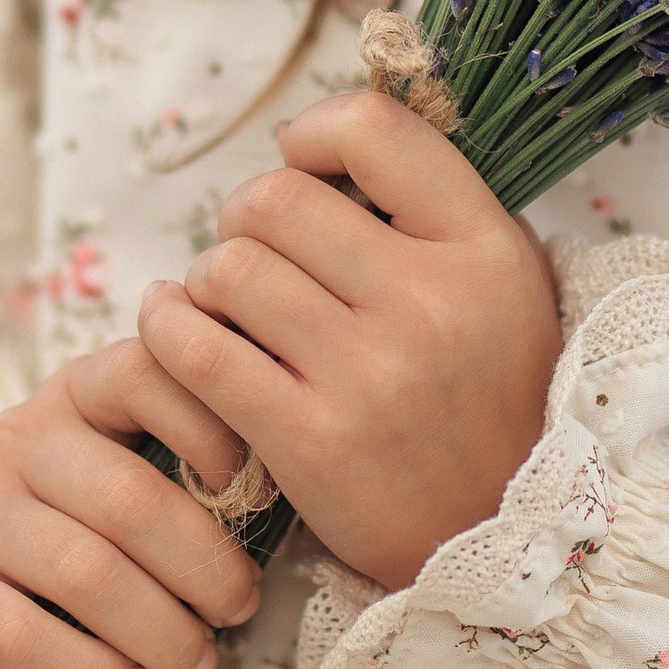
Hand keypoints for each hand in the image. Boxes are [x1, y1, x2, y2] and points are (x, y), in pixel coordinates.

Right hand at [0, 337, 265, 668]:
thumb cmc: (95, 544)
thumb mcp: (143, 482)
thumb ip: (200, 467)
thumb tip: (293, 479)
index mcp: (76, 393)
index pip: (144, 370)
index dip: (212, 428)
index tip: (258, 494)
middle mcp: (15, 438)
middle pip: (130, 498)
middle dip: (205, 570)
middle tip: (240, 612)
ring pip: (85, 573)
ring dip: (160, 632)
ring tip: (194, 663)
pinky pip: (21, 634)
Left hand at [137, 89, 560, 594]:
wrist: (496, 538)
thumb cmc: (482, 392)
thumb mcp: (501, 279)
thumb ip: (428, 203)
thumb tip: (311, 140)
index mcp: (484, 247)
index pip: (373, 130)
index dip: (315, 135)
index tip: (306, 169)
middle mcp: (430, 302)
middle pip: (276, 199)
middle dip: (247, 217)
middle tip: (259, 252)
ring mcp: (367, 373)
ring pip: (228, 269)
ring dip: (210, 279)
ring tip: (231, 305)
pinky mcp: (308, 440)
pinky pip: (197, 350)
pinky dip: (168, 327)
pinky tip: (174, 326)